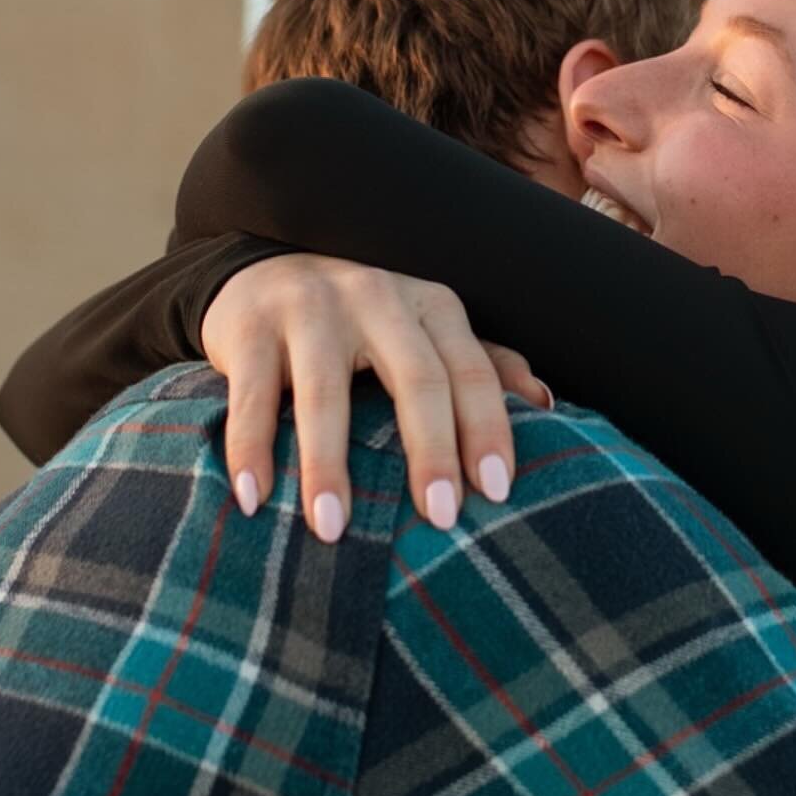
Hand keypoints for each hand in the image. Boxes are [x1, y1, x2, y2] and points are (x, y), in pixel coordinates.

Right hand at [200, 253, 552, 540]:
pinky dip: (250, 448)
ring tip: (332, 529)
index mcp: (430, 304)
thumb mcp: (425, 328)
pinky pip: (252, 395)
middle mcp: (377, 296)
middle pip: (415, 376)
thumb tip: (545, 404)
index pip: (470, 369)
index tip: (497, 491)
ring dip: (328, 465)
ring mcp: (311, 307)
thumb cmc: (362, 319)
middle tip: (440, 518)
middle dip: (430, 450)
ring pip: (325, 391)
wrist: (264, 265)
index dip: (487, 428)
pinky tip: (254, 499)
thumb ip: (482, 363)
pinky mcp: (250, 326)